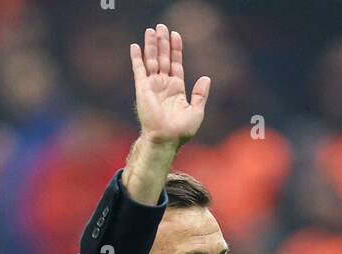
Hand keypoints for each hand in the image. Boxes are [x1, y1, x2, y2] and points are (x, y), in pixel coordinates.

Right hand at [129, 23, 209, 146]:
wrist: (166, 139)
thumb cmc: (181, 130)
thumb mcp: (196, 111)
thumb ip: (200, 94)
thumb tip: (206, 78)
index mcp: (177, 89)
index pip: (176, 64)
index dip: (176, 49)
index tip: (176, 35)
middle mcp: (164, 85)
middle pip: (163, 58)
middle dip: (163, 43)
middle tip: (161, 26)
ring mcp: (153, 86)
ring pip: (152, 60)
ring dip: (151, 45)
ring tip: (151, 30)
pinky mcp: (142, 89)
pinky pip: (139, 70)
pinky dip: (137, 58)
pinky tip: (135, 46)